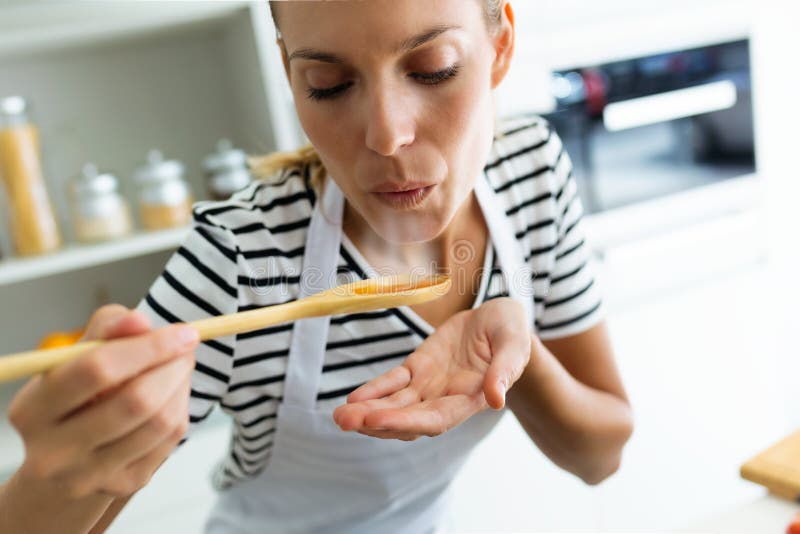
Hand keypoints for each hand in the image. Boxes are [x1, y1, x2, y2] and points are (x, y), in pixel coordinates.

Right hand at [7, 305, 198, 498]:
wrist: (69, 457)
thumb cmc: (78, 393)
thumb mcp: (79, 355)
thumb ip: (108, 327)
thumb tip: (138, 321)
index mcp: (32, 409)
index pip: (97, 370)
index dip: (148, 347)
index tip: (183, 332)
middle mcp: (54, 451)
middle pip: (136, 401)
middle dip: (173, 367)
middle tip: (187, 350)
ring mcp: (89, 475)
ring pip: (161, 421)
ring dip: (182, 386)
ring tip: (179, 368)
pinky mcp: (124, 484)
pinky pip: (170, 439)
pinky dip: (181, 408)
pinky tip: (172, 396)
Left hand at [333, 298, 531, 439]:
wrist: (499, 318)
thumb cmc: (511, 330)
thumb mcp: (515, 343)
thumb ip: (506, 369)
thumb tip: (497, 399)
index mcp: (471, 398)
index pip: (436, 419)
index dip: (406, 421)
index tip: (377, 420)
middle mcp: (446, 399)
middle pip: (408, 419)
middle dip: (377, 422)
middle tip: (345, 421)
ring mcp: (430, 385)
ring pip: (395, 404)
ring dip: (368, 412)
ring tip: (340, 416)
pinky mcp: (418, 367)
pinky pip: (393, 382)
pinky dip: (374, 390)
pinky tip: (353, 398)